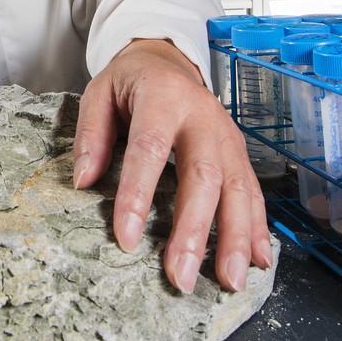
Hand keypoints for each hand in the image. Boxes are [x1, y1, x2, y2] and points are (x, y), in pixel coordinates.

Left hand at [72, 39, 271, 292]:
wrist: (168, 59)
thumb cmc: (130, 83)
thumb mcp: (99, 94)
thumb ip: (90, 135)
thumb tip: (83, 181)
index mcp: (162, 97)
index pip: (150, 149)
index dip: (138, 195)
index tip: (127, 239)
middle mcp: (203, 116)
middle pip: (203, 176)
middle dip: (194, 230)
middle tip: (181, 276)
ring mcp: (227, 135)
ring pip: (238, 188)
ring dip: (235, 238)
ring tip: (229, 281)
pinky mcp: (240, 151)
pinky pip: (253, 191)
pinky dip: (257, 227)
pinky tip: (258, 261)